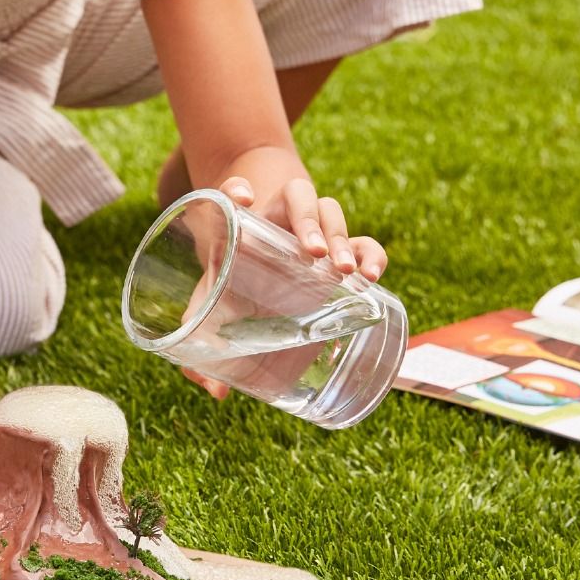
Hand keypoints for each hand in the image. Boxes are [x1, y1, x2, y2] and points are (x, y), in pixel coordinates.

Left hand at [179, 176, 387, 400]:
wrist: (262, 273)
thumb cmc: (231, 283)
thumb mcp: (214, 301)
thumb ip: (206, 339)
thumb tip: (216, 390)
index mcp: (242, 222)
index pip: (235, 192)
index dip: (236, 189)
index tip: (244, 198)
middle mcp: (279, 218)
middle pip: (297, 195)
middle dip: (308, 219)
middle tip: (313, 252)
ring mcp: (314, 230)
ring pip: (331, 212)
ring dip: (339, 235)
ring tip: (343, 270)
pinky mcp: (341, 251)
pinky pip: (364, 243)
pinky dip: (372, 254)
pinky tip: (371, 276)